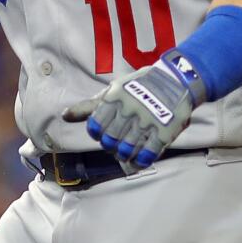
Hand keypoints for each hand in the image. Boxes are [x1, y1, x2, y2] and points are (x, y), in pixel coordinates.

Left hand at [61, 49, 209, 172]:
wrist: (177, 80)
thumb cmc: (140, 86)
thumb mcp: (114, 90)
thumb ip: (89, 106)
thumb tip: (65, 115)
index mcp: (115, 98)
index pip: (95, 127)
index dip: (98, 134)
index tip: (105, 132)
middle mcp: (130, 109)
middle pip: (109, 141)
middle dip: (111, 146)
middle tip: (117, 143)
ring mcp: (148, 121)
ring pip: (126, 151)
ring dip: (124, 155)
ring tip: (128, 150)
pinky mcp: (164, 132)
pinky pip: (147, 155)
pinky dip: (140, 162)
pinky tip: (139, 160)